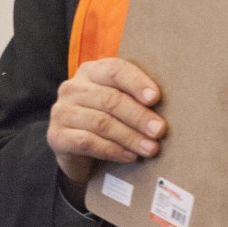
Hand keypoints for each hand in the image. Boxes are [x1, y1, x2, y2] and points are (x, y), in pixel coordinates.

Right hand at [47, 57, 165, 207]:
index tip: (156, 98)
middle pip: (111, 99)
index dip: (137, 83)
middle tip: (160, 131)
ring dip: (130, 137)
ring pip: (101, 122)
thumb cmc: (108, 120)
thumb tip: (171, 107)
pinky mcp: (57, 136)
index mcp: (92, 71)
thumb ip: (137, 98)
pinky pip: (88, 142)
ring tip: (151, 148)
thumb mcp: (121, 104)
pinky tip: (130, 156)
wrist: (77, 150)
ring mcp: (62, 111)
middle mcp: (73, 87)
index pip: (115, 70)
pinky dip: (113, 150)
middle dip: (139, 116)